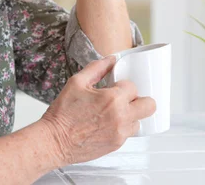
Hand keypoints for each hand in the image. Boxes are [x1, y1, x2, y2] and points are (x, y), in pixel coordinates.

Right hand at [40, 56, 155, 165]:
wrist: (54, 142)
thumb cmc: (62, 114)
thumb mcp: (76, 82)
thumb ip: (97, 68)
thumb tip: (111, 59)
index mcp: (112, 99)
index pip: (133, 86)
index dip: (123, 85)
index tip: (114, 88)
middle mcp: (120, 117)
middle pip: (150, 106)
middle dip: (140, 99)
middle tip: (126, 100)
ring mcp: (120, 133)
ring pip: (139, 121)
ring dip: (130, 115)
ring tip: (113, 113)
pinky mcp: (116, 145)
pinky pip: (128, 133)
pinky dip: (121, 127)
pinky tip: (106, 124)